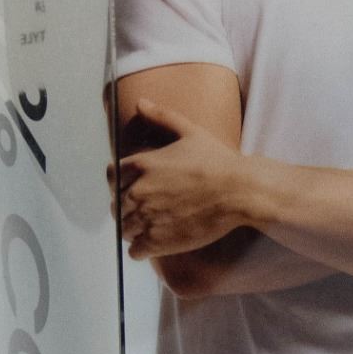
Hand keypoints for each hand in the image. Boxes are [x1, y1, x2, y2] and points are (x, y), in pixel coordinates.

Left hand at [118, 97, 250, 257]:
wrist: (239, 192)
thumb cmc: (217, 160)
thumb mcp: (189, 131)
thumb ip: (162, 117)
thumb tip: (140, 102)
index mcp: (141, 165)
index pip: (112, 177)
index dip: (121, 183)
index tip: (134, 187)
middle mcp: (138, 192)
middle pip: (116, 205)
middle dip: (128, 208)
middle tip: (147, 209)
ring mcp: (147, 218)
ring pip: (124, 229)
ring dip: (134, 229)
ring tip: (151, 227)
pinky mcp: (158, 241)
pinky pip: (135, 251)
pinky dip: (141, 249)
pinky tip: (154, 243)